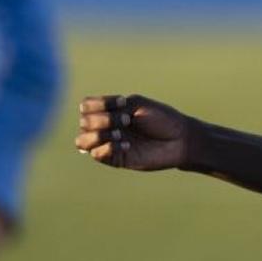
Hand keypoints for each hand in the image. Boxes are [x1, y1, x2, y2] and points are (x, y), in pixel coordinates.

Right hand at [75, 94, 193, 170]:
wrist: (179, 139)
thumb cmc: (162, 119)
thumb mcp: (138, 105)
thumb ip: (113, 109)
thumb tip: (87, 120)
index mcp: (110, 111)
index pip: (86, 105)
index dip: (99, 103)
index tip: (122, 101)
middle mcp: (105, 127)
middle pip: (84, 121)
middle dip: (104, 118)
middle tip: (128, 119)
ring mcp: (108, 143)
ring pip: (82, 141)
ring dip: (99, 134)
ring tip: (121, 134)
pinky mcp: (115, 159)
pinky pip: (97, 155)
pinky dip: (108, 148)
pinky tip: (127, 145)